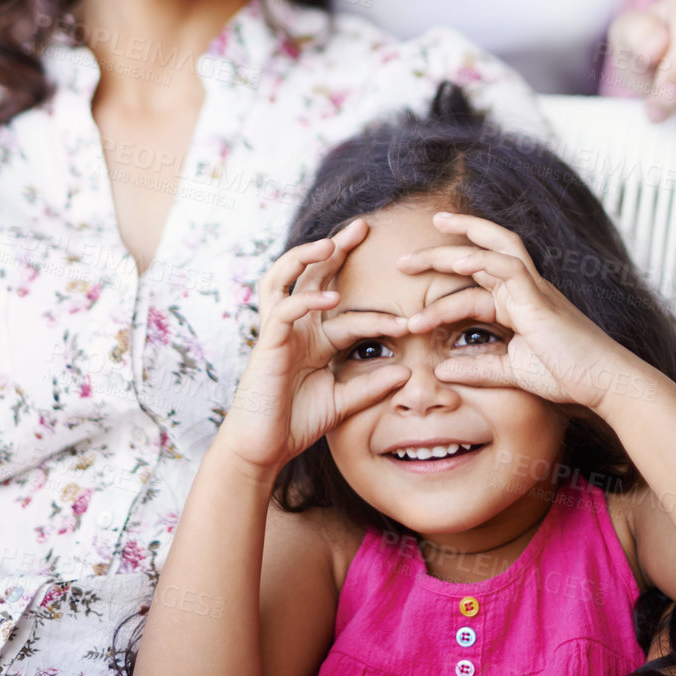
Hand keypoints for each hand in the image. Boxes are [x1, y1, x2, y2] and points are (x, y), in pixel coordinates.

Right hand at [218, 220, 409, 473]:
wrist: (263, 449)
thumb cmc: (295, 423)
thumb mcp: (343, 402)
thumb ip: (371, 386)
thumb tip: (406, 371)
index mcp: (314, 339)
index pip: (348, 311)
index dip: (379, 314)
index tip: (411, 321)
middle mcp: (297, 328)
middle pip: (313, 275)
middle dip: (335, 248)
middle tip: (363, 226)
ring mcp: (280, 332)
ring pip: (284, 278)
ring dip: (305, 256)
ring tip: (331, 242)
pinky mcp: (268, 343)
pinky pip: (284, 310)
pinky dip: (306, 299)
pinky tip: (331, 297)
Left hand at [398, 213, 646, 417]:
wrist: (604, 383)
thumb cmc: (567, 375)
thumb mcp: (512, 372)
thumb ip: (479, 369)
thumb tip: (443, 369)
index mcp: (517, 302)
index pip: (475, 278)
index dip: (442, 282)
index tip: (409, 286)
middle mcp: (523, 288)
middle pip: (478, 252)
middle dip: (439, 252)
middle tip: (401, 260)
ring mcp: (533, 288)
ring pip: (489, 250)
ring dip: (448, 253)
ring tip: (410, 263)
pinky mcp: (539, 297)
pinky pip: (508, 267)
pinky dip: (481, 260)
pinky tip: (456, 263)